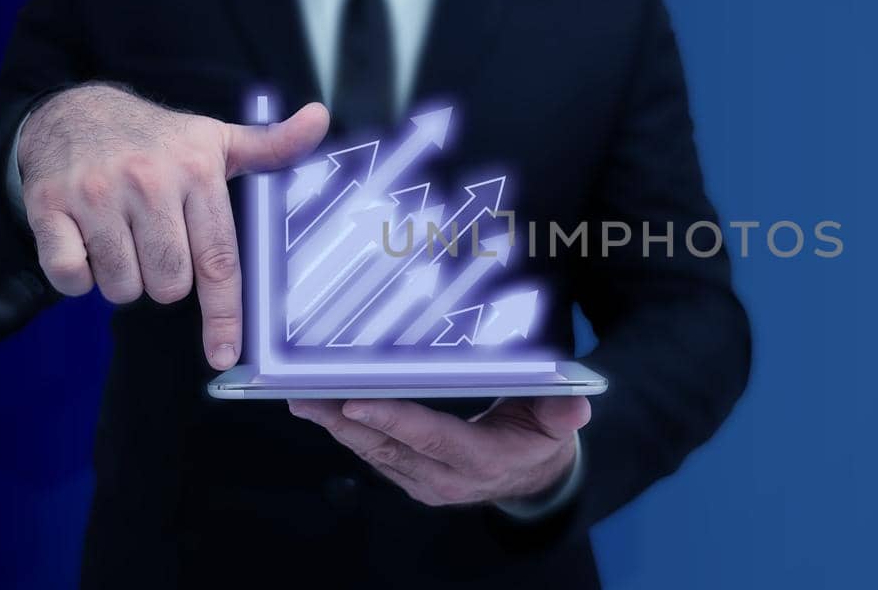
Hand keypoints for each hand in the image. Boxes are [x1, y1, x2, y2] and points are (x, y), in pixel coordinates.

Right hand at [18, 83, 328, 368]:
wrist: (71, 111)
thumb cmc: (156, 139)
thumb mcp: (215, 139)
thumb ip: (271, 145)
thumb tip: (319, 119)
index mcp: (197, 172)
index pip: (219, 259)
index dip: (224, 314)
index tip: (224, 355)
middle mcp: (148, 182)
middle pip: (168, 284)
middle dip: (165, 282)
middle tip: (156, 248)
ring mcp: (95, 194)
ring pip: (121, 287)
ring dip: (123, 279)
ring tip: (122, 241)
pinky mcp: (49, 206)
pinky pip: (70, 277)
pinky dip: (77, 277)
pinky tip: (85, 245)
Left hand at [288, 396, 590, 506]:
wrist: (534, 478)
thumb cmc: (541, 438)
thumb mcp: (558, 424)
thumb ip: (562, 413)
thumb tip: (575, 407)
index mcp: (482, 461)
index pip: (433, 438)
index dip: (394, 421)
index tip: (356, 403)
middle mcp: (446, 477)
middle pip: (388, 448)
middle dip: (344, 423)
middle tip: (307, 396)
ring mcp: (425, 482)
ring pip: (373, 454)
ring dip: (336, 428)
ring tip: (302, 399)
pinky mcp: (410, 478)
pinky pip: (374, 456)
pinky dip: (348, 432)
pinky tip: (323, 410)